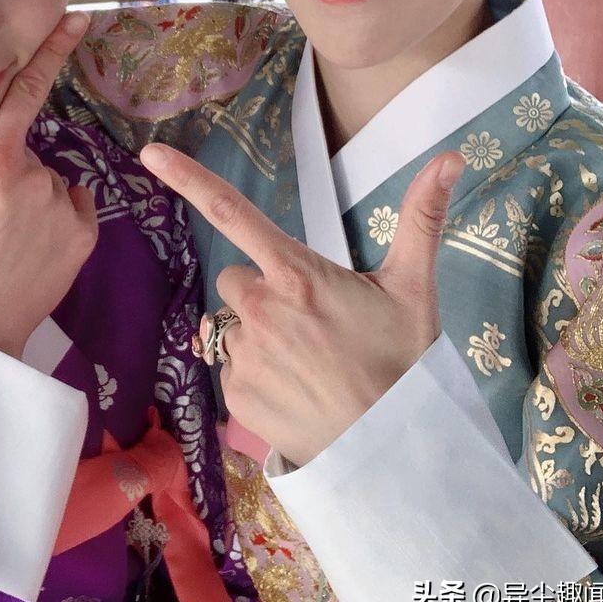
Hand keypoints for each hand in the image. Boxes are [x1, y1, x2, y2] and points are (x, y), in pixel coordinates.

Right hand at [0, 13, 98, 358]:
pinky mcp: (87, 233)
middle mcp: (35, 176)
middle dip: (10, 170)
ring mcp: (64, 205)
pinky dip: (60, 218)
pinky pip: (76, 204)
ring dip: (35, 197)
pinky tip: (34, 245)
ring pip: (52, 180)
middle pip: (29, 151)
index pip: (27, 92)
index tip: (80, 18)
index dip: (54, 51)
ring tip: (8, 234)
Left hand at [139, 143, 462, 466]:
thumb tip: (452, 155)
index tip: (150, 154)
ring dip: (254, 333)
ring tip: (303, 359)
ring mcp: (243, 352)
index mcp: (295, 273)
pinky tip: (290, 386)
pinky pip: (229, 366)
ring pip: (231, 323)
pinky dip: (252, 371)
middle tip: (309, 321)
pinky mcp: (234, 393)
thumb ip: (422, 217)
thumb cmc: (402, 360)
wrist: (392, 447)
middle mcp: (260, 308)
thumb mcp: (414, 287)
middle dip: (260, 291)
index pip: (232, 212)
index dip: (188, 179)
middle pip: (235, 278)